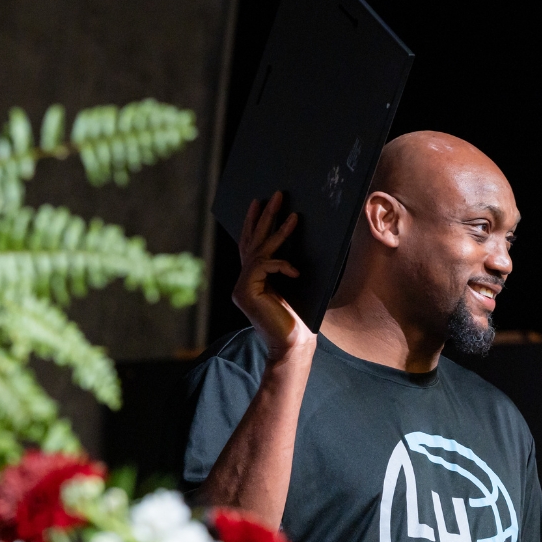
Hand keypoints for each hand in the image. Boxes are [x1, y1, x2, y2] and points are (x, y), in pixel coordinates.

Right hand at [234, 192, 312, 360]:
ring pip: (259, 251)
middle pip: (252, 242)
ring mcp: (242, 288)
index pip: (250, 245)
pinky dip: (282, 265)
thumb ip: (284, 266)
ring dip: (277, 230)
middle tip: (277, 195)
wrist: (294, 346)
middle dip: (265, 216)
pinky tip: (296, 271)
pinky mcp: (245, 293)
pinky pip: (263, 267)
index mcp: (252, 280)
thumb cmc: (299, 319)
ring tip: (292, 214)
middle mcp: (243, 282)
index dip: (254, 222)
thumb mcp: (293, 285)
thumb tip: (294, 235)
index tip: (259, 201)